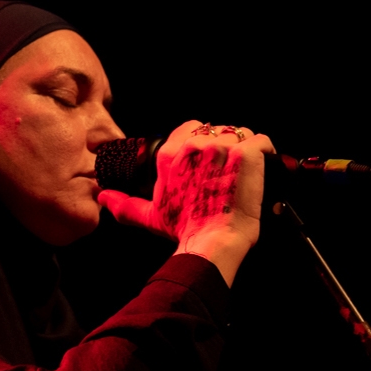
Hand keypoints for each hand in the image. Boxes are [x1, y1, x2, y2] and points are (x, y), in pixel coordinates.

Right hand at [98, 120, 274, 285]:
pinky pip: (263, 141)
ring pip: (241, 133)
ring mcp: (221, 147)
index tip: (210, 160)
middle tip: (228, 172)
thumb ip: (125, 205)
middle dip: (226, 145)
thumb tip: (104, 199)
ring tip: (244, 173)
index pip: (191, 127)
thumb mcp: (151, 215)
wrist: (211, 242)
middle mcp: (193, 145)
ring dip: (246, 149)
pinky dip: (266, 152)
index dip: (203, 141)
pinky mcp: (246, 153)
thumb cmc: (184, 229)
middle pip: (217, 129)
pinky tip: (262, 168)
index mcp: (169, 154)